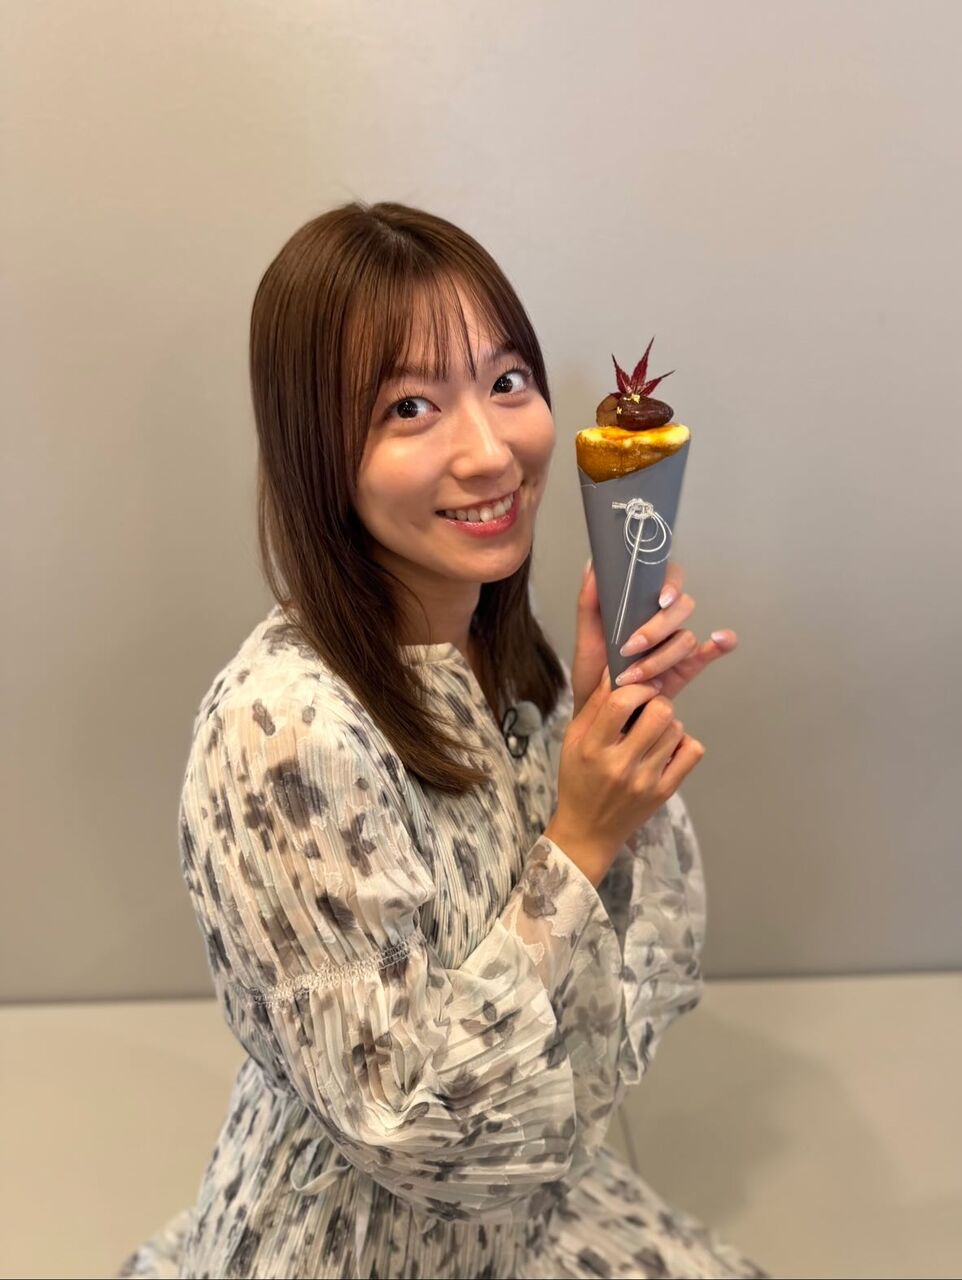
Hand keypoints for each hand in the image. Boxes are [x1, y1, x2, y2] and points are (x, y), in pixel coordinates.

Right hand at [546, 669, 703, 887]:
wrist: (589, 831)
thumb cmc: (578, 780)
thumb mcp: (574, 740)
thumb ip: (594, 705)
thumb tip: (613, 669)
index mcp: (593, 749)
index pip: (620, 703)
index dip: (635, 687)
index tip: (637, 687)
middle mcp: (620, 765)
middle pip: (659, 713)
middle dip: (656, 702)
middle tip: (647, 709)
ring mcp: (646, 781)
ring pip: (676, 729)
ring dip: (667, 724)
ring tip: (652, 733)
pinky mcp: (664, 792)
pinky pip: (691, 752)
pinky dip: (683, 743)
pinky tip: (667, 748)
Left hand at [571, 558, 737, 716]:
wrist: (598, 711)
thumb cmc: (593, 672)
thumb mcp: (586, 637)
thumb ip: (589, 602)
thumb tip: (593, 566)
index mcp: (642, 605)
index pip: (667, 579)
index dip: (671, 584)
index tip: (660, 600)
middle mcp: (664, 620)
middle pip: (681, 608)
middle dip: (657, 630)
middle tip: (629, 648)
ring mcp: (676, 643)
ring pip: (686, 638)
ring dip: (662, 657)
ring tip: (634, 676)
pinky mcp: (687, 666)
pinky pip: (710, 652)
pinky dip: (721, 644)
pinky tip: (720, 640)